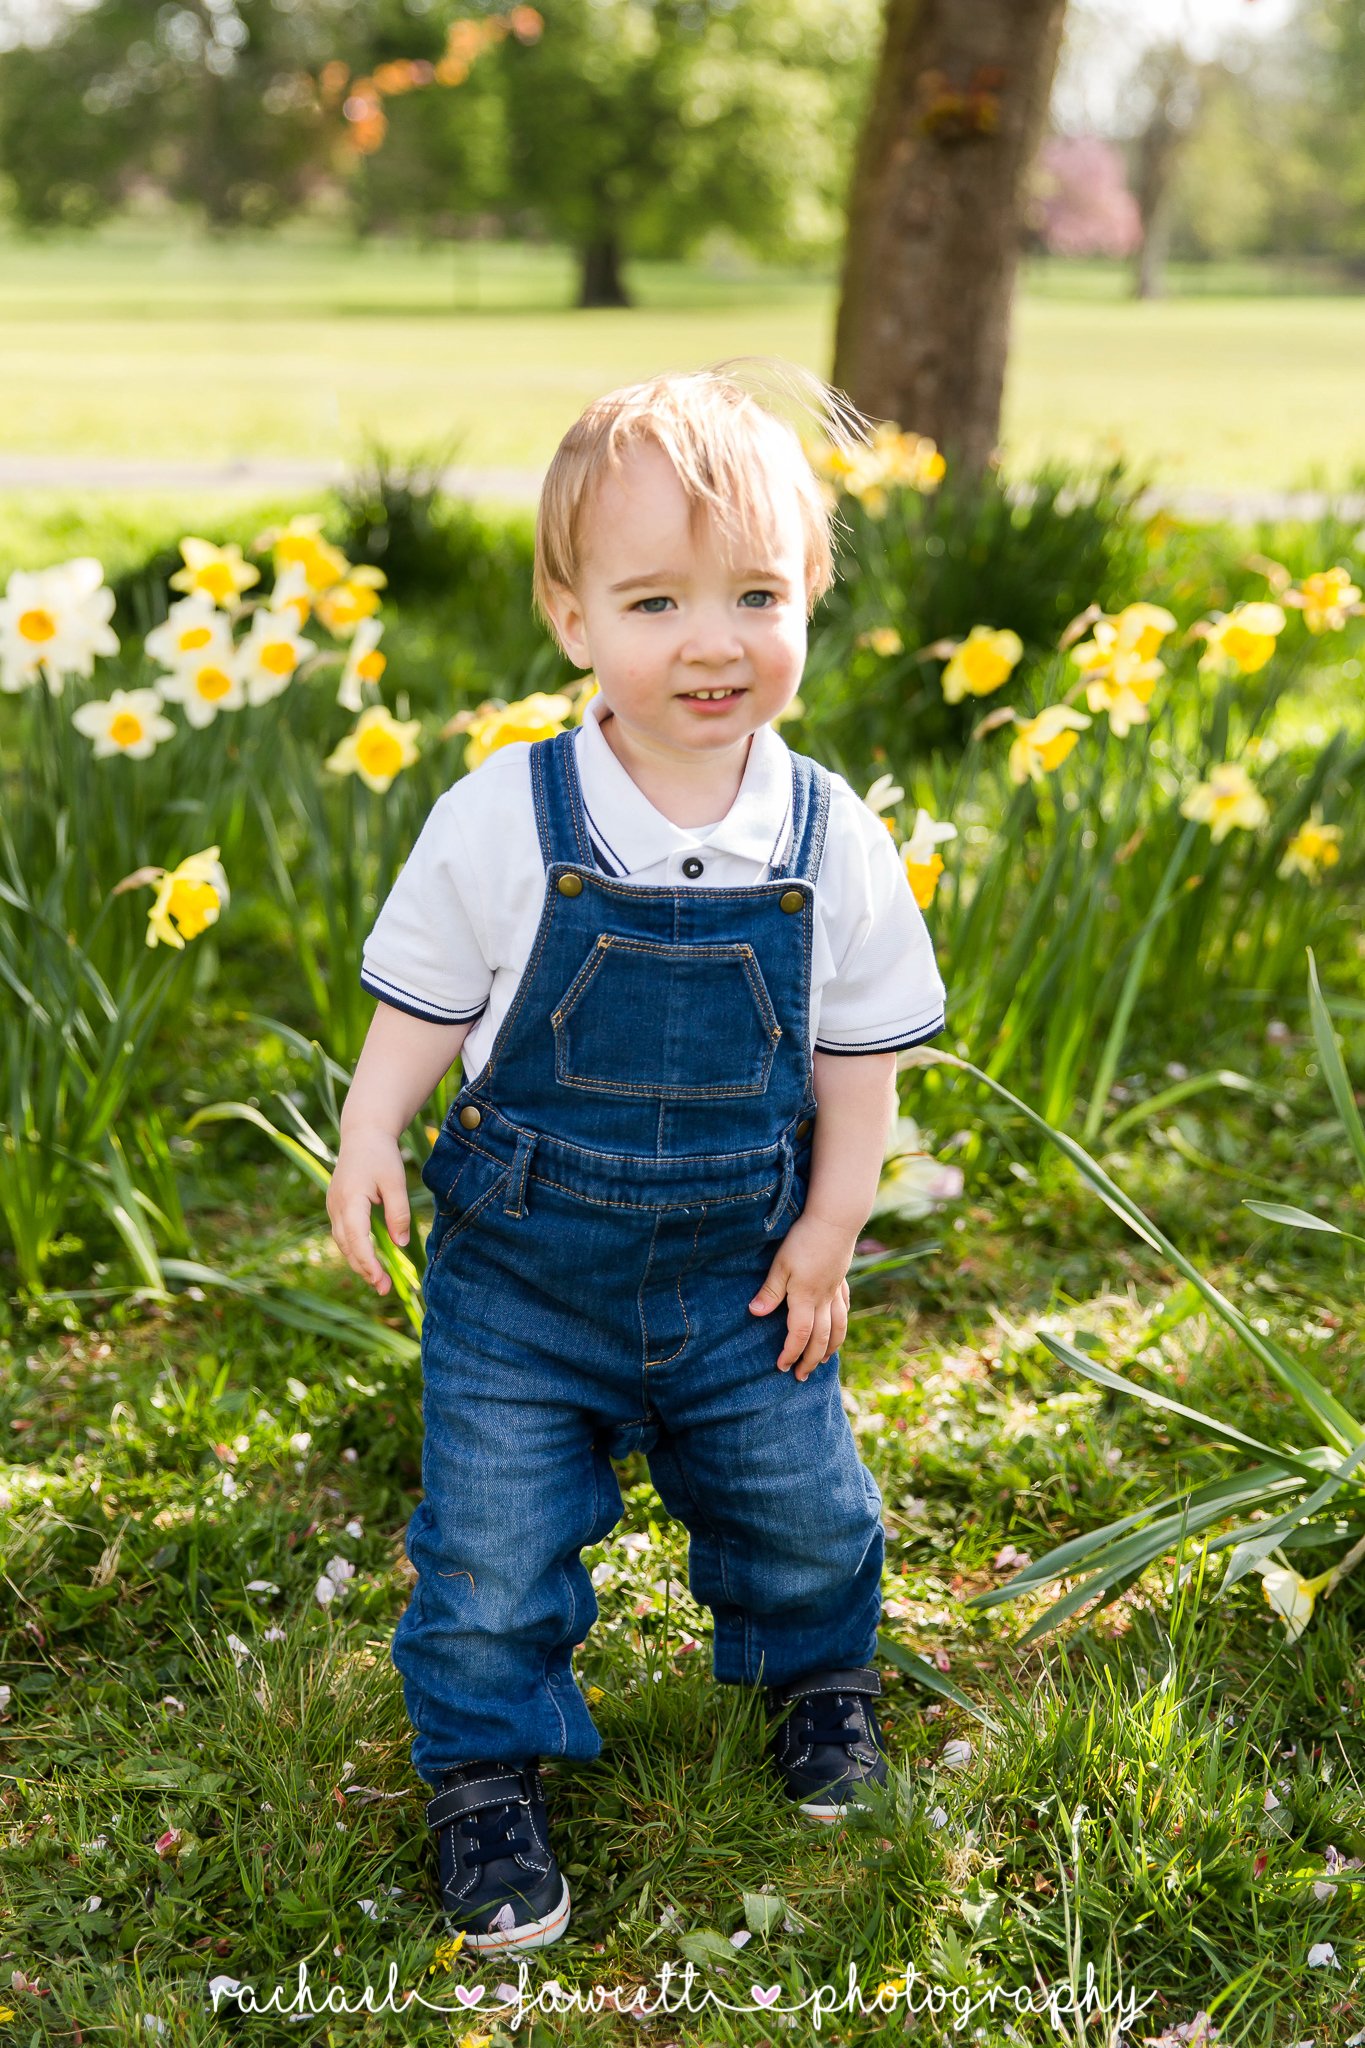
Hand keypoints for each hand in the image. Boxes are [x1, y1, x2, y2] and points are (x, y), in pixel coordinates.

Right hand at [327, 1129, 409, 1295]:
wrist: (363, 1134)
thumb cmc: (381, 1155)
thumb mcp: (396, 1182)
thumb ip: (398, 1213)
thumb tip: (401, 1244)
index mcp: (349, 1198)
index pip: (355, 1238)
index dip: (368, 1262)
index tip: (381, 1280)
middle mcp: (336, 1206)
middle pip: (346, 1246)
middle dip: (364, 1269)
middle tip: (384, 1289)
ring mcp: (333, 1207)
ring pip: (343, 1243)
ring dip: (359, 1263)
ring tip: (380, 1281)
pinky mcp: (336, 1207)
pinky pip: (343, 1235)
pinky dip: (355, 1250)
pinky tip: (370, 1262)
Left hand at [747, 1211, 855, 1380]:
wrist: (835, 1220)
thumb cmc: (804, 1240)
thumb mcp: (781, 1264)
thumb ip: (770, 1291)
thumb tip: (755, 1313)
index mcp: (805, 1299)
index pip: (799, 1335)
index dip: (790, 1353)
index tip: (782, 1367)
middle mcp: (823, 1300)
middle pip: (821, 1339)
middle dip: (810, 1360)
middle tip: (802, 1376)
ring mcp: (835, 1291)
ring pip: (838, 1327)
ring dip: (830, 1348)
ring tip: (823, 1361)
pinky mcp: (841, 1279)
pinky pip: (844, 1309)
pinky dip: (841, 1322)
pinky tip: (839, 1325)